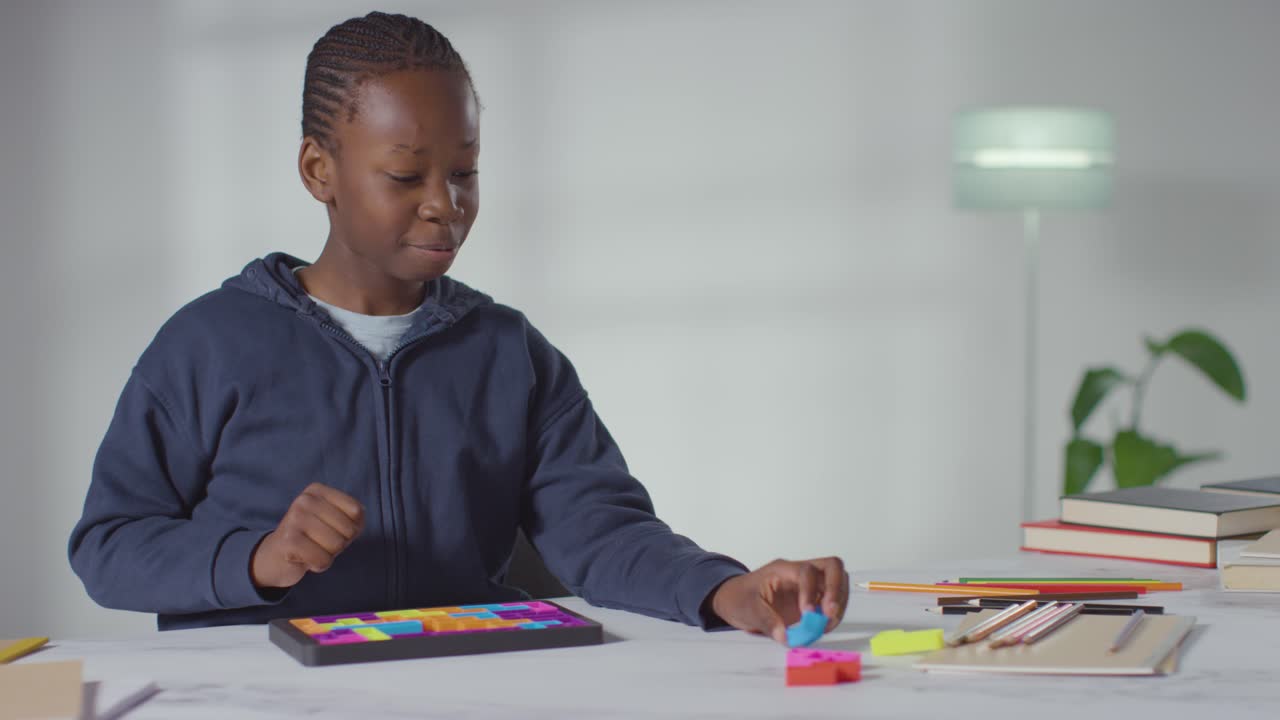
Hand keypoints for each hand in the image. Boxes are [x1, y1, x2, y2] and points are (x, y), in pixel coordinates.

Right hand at [250, 483, 364, 588]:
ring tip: (312, 549)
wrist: (276, 558)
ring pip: (337, 544)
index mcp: (317, 490)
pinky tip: (304, 558)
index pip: (356, 511)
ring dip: (328, 554)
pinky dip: (319, 565)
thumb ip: (355, 518)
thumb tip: (359, 518)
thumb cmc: (313, 538)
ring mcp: (294, 518)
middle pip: (348, 529)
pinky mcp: (289, 540)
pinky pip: (323, 559)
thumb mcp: (335, 521)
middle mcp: (304, 500)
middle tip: (319, 542)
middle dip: (339, 543)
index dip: (352, 528)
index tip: (331, 529)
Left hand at [709, 557, 848, 643]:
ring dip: (838, 604)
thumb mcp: (746, 608)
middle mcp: (800, 573)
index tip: (807, 613)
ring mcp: (808, 585)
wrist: (734, 599)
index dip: (811, 591)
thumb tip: (785, 636)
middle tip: (830, 613)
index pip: (807, 571)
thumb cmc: (739, 597)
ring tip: (825, 625)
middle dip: (836, 590)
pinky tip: (822, 627)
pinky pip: (832, 601)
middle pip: (832, 567)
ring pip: (838, 583)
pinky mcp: (812, 599)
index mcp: (783, 570)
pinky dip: (833, 615)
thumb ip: (766, 621)